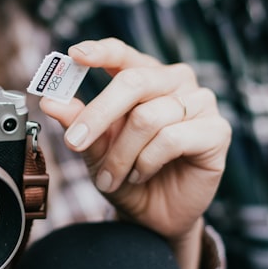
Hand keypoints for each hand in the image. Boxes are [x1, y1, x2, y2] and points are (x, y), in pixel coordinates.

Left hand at [39, 38, 230, 268]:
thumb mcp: (95, 149)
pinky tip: (143, 174)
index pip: (123, 54)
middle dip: (98, 114)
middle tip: (75, 143)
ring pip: (148, 117)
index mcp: (146, 76)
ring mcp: (201, 103)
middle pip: (133, 82)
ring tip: (112, 177)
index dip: (100, 51)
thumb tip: (51, 101)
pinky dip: (148, 161)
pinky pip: (172, 138)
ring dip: (122, 154)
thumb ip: (78, 123)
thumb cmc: (127, 174)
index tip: (74, 55)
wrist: (154, 217)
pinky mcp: (216, 131)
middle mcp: (175, 82)